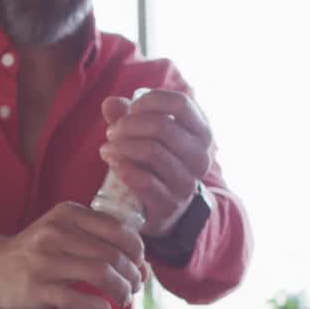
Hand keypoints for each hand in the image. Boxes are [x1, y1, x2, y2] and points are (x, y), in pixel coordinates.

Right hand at [0, 202, 144, 308]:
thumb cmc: (38, 252)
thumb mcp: (64, 230)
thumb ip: (100, 241)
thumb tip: (143, 267)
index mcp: (69, 214)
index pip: (118, 230)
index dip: (137, 251)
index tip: (139, 266)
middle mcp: (56, 232)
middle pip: (112, 255)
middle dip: (132, 275)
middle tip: (134, 288)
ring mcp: (44, 260)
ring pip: (100, 274)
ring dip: (121, 291)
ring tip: (123, 299)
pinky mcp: (36, 287)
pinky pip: (75, 299)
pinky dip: (96, 307)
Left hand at [98, 89, 213, 236]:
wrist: (166, 208)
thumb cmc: (156, 161)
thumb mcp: (147, 134)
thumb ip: (128, 115)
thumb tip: (110, 103)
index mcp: (201, 133)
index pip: (180, 103)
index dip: (151, 100)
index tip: (132, 108)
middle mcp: (200, 157)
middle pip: (162, 126)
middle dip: (128, 125)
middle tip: (112, 132)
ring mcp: (187, 182)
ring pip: (151, 151)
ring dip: (122, 146)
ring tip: (107, 148)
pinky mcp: (169, 204)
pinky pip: (144, 180)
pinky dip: (122, 166)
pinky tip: (111, 161)